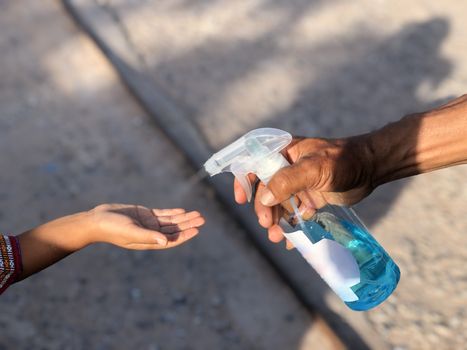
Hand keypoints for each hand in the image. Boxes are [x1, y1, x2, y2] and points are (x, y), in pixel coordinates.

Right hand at [89, 204, 204, 249]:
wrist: (96, 220)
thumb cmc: (112, 228)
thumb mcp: (131, 232)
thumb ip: (148, 236)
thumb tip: (166, 242)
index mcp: (148, 242)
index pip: (171, 240)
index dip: (184, 236)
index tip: (196, 230)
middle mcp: (150, 234)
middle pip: (174, 230)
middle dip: (188, 225)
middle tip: (202, 219)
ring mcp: (148, 224)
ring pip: (170, 222)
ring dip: (183, 218)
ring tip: (197, 214)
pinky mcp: (144, 215)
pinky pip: (162, 214)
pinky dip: (172, 213)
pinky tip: (182, 211)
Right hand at [234, 137, 373, 246]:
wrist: (371, 168)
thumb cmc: (343, 160)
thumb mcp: (314, 168)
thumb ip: (288, 180)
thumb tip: (263, 199)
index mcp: (284, 153)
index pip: (255, 162)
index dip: (244, 179)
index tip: (241, 199)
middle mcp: (288, 168)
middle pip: (266, 189)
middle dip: (263, 208)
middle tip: (266, 224)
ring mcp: (300, 184)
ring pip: (280, 204)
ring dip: (276, 221)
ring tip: (276, 237)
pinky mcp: (311, 198)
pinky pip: (296, 214)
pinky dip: (292, 226)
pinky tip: (291, 240)